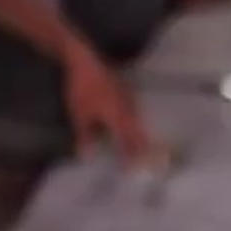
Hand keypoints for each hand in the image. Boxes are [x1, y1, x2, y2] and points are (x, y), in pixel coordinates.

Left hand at [55, 36, 167, 172]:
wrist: (83, 58)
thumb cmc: (81, 88)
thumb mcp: (79, 115)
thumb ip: (85, 137)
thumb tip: (86, 158)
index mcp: (116, 117)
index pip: (127, 143)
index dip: (130, 158)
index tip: (132, 172)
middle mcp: (126, 109)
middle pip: (138, 133)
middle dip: (144, 149)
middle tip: (152, 164)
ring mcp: (127, 98)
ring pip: (139, 121)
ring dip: (142, 135)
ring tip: (147, 148)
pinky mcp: (125, 89)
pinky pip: (135, 110)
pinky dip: (136, 121)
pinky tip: (135, 124)